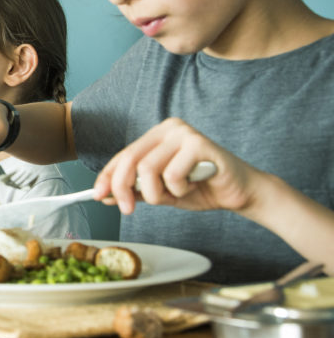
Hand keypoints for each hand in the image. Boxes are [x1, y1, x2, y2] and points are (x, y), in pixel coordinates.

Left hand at [95, 118, 254, 214]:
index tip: (97, 195)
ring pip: (148, 169)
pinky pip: (172, 175)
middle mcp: (169, 128)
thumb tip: (104, 195)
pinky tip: (194, 185)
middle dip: (122, 188)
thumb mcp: (161, 192)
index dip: (108, 176)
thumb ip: (135, 191)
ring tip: (175, 194)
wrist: (240, 193)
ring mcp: (184, 133)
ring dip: (156, 192)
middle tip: (126, 209)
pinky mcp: (199, 144)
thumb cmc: (201, 189)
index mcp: (157, 135)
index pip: (123, 155)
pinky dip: (179, 190)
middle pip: (131, 159)